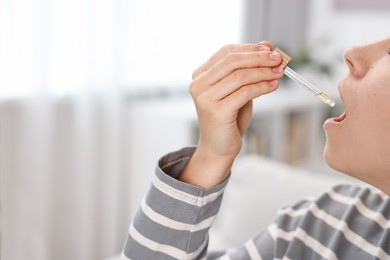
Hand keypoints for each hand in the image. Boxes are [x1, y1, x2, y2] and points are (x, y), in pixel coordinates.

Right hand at [179, 42, 283, 187]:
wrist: (218, 147)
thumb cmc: (229, 118)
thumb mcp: (238, 89)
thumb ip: (248, 69)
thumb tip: (266, 45)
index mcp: (200, 75)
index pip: (226, 52)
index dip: (250, 48)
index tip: (270, 49)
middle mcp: (198, 85)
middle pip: (232, 61)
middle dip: (259, 58)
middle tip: (278, 59)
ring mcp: (205, 98)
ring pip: (240, 75)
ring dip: (263, 72)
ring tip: (279, 72)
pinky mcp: (216, 111)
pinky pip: (244, 92)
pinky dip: (262, 87)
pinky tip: (273, 86)